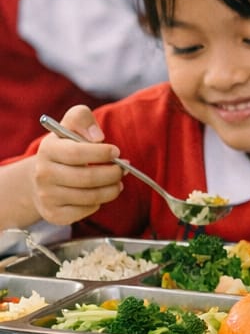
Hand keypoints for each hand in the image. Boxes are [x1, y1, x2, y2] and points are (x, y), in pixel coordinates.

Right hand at [31, 104, 123, 224]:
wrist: (41, 178)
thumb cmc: (65, 148)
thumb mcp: (70, 126)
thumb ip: (82, 118)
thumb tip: (97, 137)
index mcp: (48, 150)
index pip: (77, 153)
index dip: (102, 153)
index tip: (116, 152)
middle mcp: (43, 174)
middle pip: (87, 178)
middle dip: (113, 174)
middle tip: (123, 169)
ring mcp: (46, 196)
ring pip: (90, 197)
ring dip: (112, 189)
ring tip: (117, 182)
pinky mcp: (54, 214)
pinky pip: (86, 211)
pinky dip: (99, 203)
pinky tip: (100, 194)